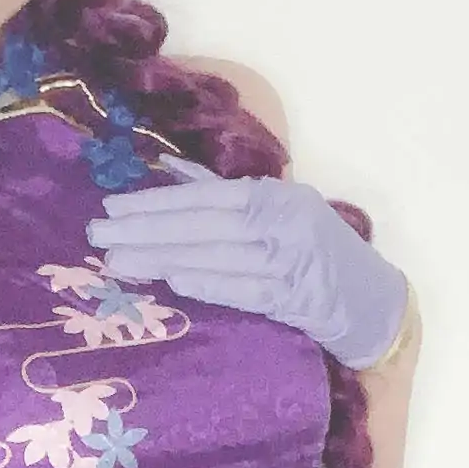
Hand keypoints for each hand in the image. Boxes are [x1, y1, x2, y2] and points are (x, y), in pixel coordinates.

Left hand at [86, 159, 408, 368]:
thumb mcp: (277, 209)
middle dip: (145, 231)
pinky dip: (208, 283)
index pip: (205, 197)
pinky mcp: (295, 299)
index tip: (112, 209)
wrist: (371, 298)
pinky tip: (172, 280)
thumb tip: (167, 168)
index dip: (156, 203)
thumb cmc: (314, 250)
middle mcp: (282, 222)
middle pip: (202, 225)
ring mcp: (290, 260)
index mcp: (274, 195)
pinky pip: (243, 289)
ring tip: (117, 262)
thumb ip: (223, 192)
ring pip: (215, 257)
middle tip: (97, 238)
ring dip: (162, 259)